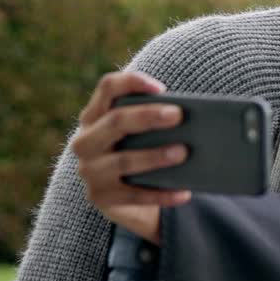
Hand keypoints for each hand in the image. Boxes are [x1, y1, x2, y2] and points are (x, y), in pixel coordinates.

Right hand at [71, 71, 191, 243]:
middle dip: (147, 116)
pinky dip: (161, 194)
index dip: (132, 82)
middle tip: (178, 115)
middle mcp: (85, 141)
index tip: (161, 88)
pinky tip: (184, 193)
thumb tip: (194, 117)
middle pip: (115, 121)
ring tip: (183, 152)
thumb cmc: (141, 151)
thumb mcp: (142, 133)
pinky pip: (134, 196)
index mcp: (95, 116)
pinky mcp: (100, 197)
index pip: (108, 88)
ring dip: (154, 156)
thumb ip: (155, 121)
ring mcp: (90, 171)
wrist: (124, 198)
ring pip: (123, 160)